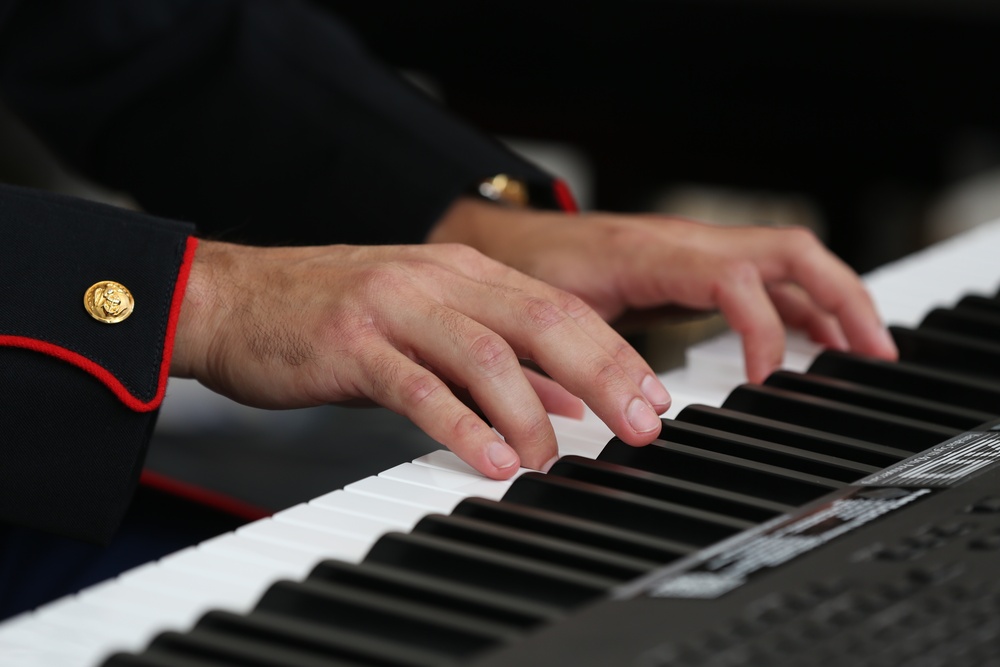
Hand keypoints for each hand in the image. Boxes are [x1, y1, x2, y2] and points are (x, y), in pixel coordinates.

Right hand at [170, 240, 670, 477]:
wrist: (235, 298)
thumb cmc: (332, 314)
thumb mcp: (426, 324)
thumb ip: (496, 358)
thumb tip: (562, 397)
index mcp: (464, 273)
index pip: (562, 308)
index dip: (615, 354)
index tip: (651, 400)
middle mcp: (438, 279)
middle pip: (543, 320)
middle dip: (604, 375)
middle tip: (639, 425)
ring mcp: (394, 307)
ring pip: (487, 352)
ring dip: (531, 412)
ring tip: (552, 458)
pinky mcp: (352, 344)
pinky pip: (419, 386)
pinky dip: (463, 426)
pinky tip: (491, 459)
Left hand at [428, 199, 897, 382]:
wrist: (507, 238)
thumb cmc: (527, 272)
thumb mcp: (555, 318)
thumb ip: (596, 357)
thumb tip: (643, 412)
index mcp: (654, 253)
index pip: (736, 276)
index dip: (763, 328)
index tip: (766, 383)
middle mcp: (686, 242)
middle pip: (790, 252)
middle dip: (840, 298)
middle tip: (871, 352)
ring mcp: (695, 249)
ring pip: (786, 261)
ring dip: (831, 300)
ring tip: (863, 350)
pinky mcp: (694, 265)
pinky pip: (762, 277)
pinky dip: (796, 306)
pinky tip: (813, 337)